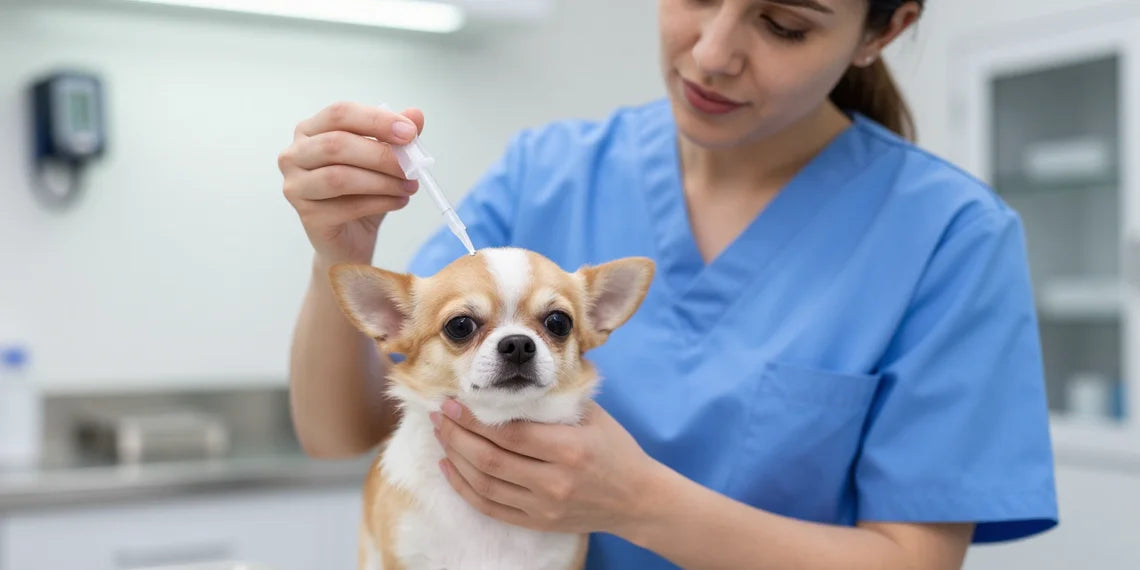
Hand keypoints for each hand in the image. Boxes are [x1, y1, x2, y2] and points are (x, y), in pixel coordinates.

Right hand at [277, 101, 424, 266]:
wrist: (350, 239)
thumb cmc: (363, 193)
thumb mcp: (383, 161)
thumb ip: (396, 137)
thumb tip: (416, 114)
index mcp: (310, 130)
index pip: (339, 113)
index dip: (376, 120)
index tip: (410, 132)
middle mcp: (294, 155)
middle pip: (336, 144)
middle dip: (381, 155)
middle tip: (412, 166)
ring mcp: (295, 186)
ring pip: (340, 177)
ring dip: (383, 181)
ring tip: (409, 186)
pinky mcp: (307, 216)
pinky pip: (347, 206)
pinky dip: (380, 202)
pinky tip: (399, 201)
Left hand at [430, 399, 660, 536]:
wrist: (637, 499)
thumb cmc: (615, 450)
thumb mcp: (592, 417)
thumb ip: (552, 401)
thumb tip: (510, 381)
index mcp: (569, 449)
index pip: (509, 434)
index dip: (475, 419)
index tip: (454, 402)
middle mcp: (553, 481)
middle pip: (490, 458)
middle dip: (457, 435)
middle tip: (439, 415)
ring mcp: (543, 506)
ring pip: (484, 484)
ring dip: (456, 458)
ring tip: (442, 436)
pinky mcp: (537, 522)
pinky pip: (490, 507)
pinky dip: (464, 488)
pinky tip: (449, 468)